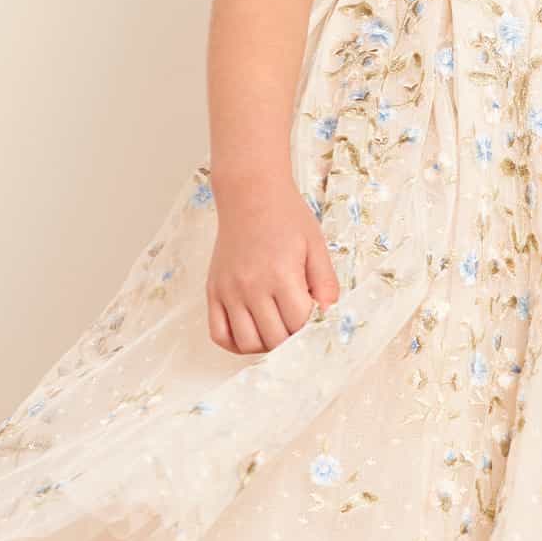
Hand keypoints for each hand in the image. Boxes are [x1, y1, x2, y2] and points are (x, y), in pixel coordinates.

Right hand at [206, 173, 339, 353]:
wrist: (250, 194)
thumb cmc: (287, 217)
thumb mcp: (316, 246)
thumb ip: (325, 283)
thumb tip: (328, 316)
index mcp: (281, 275)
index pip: (298, 324)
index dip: (311, 328)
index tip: (315, 319)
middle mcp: (251, 286)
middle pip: (274, 338)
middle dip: (291, 339)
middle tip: (298, 325)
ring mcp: (229, 291)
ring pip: (246, 343)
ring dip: (266, 346)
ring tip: (277, 330)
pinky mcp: (213, 291)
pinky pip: (219, 333)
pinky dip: (235, 343)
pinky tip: (252, 334)